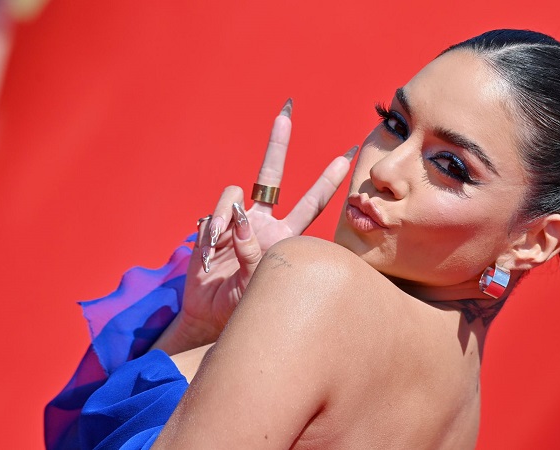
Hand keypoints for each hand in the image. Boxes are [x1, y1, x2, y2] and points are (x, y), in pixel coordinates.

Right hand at [153, 99, 356, 353]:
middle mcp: (264, 221)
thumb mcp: (261, 284)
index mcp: (286, 236)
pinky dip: (214, 225)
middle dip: (278, 144)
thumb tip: (244, 221)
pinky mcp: (213, 224)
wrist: (211, 315)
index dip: (329, 180)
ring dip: (228, 216)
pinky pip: (216, 210)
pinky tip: (211, 248)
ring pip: (235, 192)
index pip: (312, 203)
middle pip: (271, 175)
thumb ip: (255, 253)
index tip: (349, 154)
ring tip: (219, 245)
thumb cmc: (246, 305)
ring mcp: (237, 219)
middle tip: (285, 112)